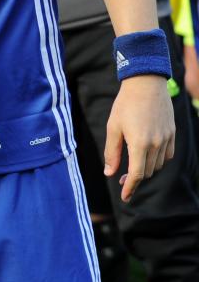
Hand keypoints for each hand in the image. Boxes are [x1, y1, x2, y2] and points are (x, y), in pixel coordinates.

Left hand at [103, 74, 174, 201]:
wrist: (145, 84)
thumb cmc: (125, 105)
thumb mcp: (113, 127)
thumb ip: (112, 151)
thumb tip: (109, 173)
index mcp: (139, 144)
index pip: (136, 174)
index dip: (129, 187)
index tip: (124, 197)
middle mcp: (156, 144)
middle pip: (146, 172)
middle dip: (134, 178)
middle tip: (121, 177)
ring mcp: (166, 139)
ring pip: (157, 165)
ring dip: (145, 169)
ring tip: (132, 165)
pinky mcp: (172, 133)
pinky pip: (167, 155)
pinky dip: (157, 160)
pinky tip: (147, 155)